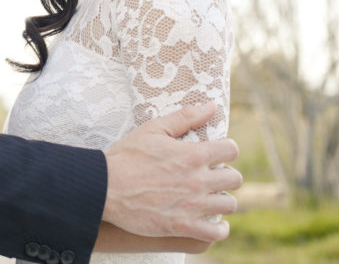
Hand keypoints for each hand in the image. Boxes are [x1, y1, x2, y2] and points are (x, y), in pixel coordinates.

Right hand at [102, 102, 242, 241]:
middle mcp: (197, 181)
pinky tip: (214, 223)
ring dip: (222, 199)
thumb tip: (212, 106)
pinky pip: (216, 233)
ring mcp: (192, 206)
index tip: (217, 154)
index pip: (231, 150)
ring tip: (211, 197)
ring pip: (229, 204)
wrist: (104, 187)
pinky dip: (219, 228)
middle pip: (234, 178)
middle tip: (212, 176)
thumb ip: (184, 117)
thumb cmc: (126, 156)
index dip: (226, 150)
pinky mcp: (183, 226)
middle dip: (226, 174)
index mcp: (192, 155)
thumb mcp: (152, 129)